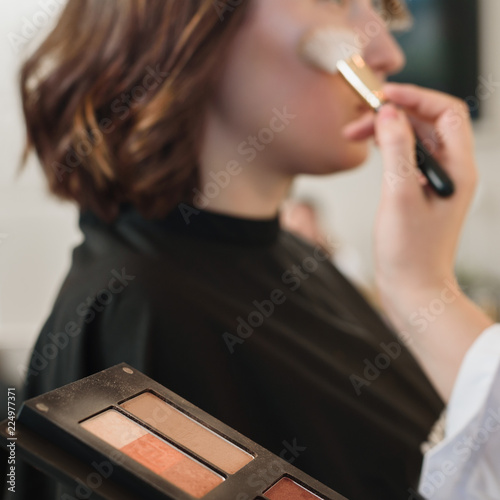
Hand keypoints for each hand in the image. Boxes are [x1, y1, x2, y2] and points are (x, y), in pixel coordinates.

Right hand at [374, 83, 476, 295]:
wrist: (413, 289)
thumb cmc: (410, 253)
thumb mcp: (400, 196)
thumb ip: (397, 150)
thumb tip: (389, 113)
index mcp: (458, 169)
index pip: (447, 112)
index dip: (416, 97)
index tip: (385, 96)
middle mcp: (451, 172)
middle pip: (429, 123)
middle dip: (396, 113)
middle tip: (362, 117)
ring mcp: (436, 182)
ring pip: (416, 139)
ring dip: (389, 131)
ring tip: (358, 133)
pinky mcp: (420, 193)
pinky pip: (408, 158)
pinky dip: (390, 148)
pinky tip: (373, 150)